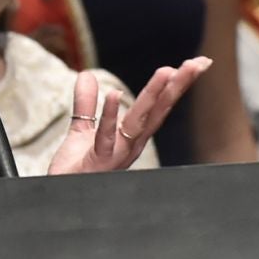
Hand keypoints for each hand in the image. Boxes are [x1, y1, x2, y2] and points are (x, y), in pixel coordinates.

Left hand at [47, 58, 210, 175]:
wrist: (61, 194)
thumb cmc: (76, 168)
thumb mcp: (82, 130)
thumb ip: (86, 103)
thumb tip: (87, 75)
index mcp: (131, 136)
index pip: (158, 106)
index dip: (175, 85)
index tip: (195, 63)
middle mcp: (131, 145)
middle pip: (158, 111)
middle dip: (178, 87)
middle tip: (197, 63)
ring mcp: (117, 154)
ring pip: (139, 121)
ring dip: (153, 96)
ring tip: (167, 71)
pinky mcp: (97, 161)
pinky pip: (105, 137)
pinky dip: (110, 116)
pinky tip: (115, 95)